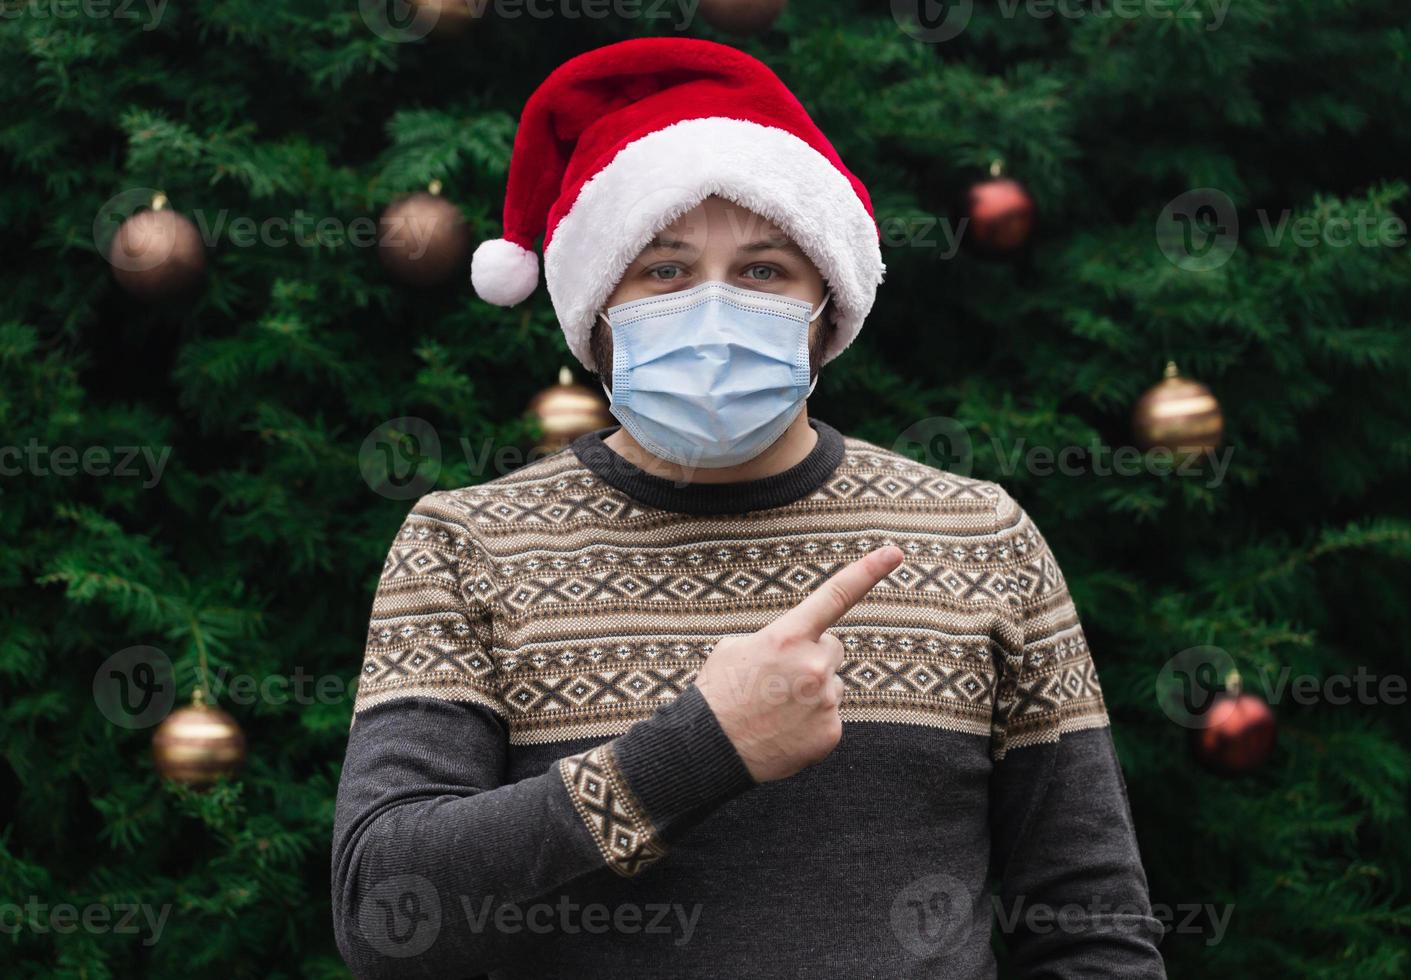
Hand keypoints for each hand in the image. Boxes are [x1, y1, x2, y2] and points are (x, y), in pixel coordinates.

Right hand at [694, 545, 903, 782]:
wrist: (710, 750)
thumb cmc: (719, 693)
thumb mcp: (737, 648)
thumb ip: (777, 638)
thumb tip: (798, 647)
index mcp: (787, 637)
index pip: (835, 596)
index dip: (868, 571)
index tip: (895, 553)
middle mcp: (813, 665)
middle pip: (833, 648)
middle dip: (813, 657)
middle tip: (779, 679)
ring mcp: (825, 701)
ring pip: (832, 685)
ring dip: (813, 692)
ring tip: (776, 709)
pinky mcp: (830, 733)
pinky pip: (830, 717)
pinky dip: (812, 722)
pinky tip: (785, 731)